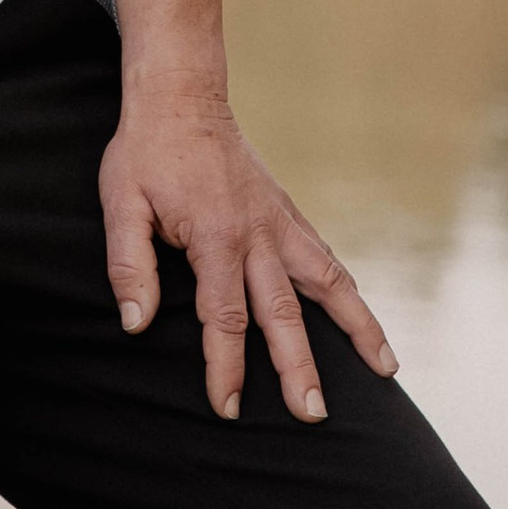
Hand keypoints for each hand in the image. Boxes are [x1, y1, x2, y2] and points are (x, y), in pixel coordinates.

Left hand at [102, 71, 395, 423]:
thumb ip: (130, 264)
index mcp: (214, 236)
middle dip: (298, 368)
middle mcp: (257, 234)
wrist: (182, 94)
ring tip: (386, 369)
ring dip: (358, 328)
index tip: (229, 406)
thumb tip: (136, 323)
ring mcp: (280, 222)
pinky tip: (362, 318)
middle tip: (313, 415)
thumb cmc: (146, 152)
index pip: (224, 317)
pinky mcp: (289, 212)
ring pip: (328, 283)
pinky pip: (326, 257)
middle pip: (283, 313)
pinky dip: (348, 290)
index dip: (226, 366)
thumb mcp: (121, 203)